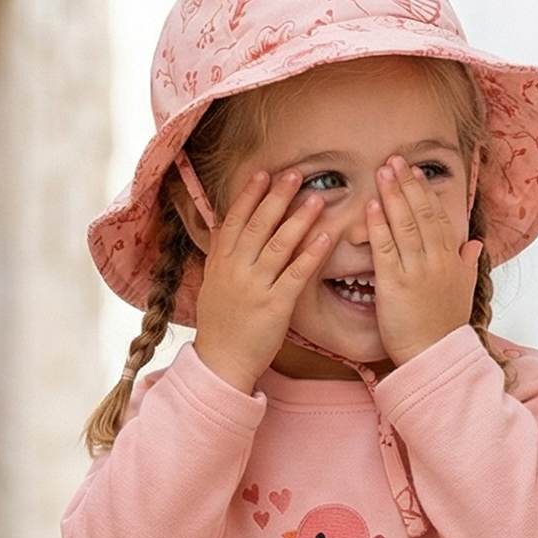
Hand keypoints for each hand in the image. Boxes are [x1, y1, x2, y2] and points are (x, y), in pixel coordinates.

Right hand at [191, 169, 329, 392]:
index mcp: (221, 263)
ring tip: (317, 198)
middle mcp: (237, 270)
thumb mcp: (212, 286)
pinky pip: (296, 274)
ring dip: (299, 219)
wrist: (221, 364)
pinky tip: (326, 237)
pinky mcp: (275, 306)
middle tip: (296, 173)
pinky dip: (311, 254)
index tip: (263, 173)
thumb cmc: (220, 327)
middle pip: (258, 225)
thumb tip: (222, 226)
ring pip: (279, 244)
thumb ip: (219, 255)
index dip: (249, 195)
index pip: (235, 219)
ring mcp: (256, 287)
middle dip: (277, 196)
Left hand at [367, 157, 481, 366]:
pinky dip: (378, 226)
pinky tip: (372, 206)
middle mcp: (436, 261)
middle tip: (394, 160)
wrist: (435, 359)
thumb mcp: (463, 294)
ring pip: (404, 225)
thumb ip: (467, 265)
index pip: (439, 218)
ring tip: (382, 171)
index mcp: (452, 261)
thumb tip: (472, 244)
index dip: (426, 193)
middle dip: (407, 185)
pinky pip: (385, 249)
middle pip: (422, 214)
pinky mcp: (394, 285)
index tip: (416, 173)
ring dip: (393, 195)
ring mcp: (415, 271)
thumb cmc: (444, 330)